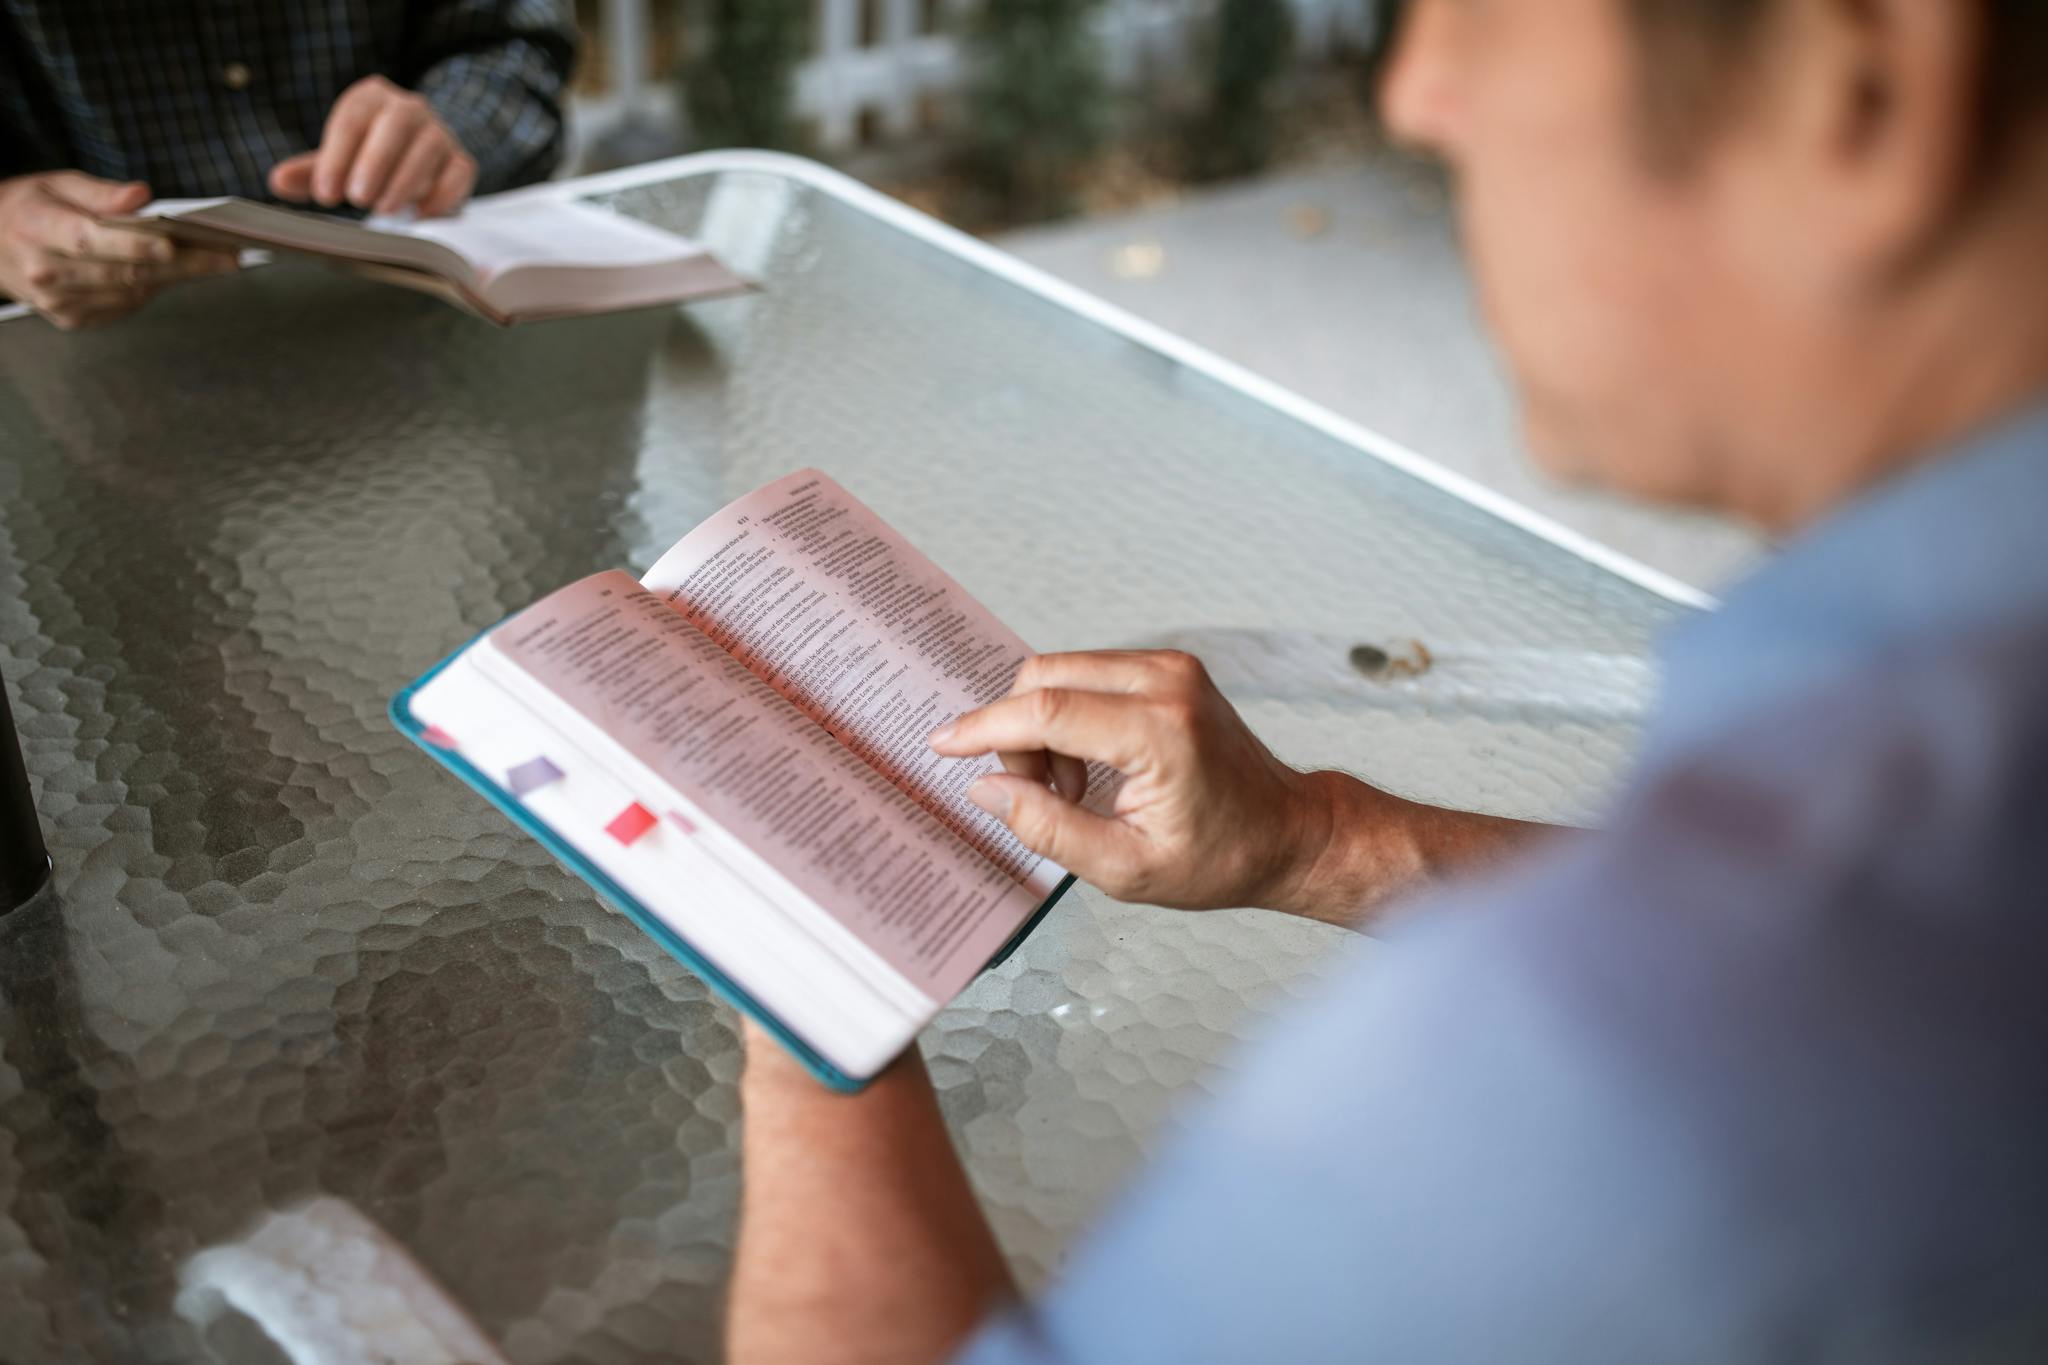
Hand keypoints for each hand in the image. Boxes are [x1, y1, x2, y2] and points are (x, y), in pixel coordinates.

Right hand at [0, 172, 238, 329]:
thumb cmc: (28, 208)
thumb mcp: (55, 184)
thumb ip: (99, 192)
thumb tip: (140, 196)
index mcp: (37, 228)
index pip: (91, 240)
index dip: (135, 244)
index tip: (176, 243)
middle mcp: (46, 272)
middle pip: (124, 271)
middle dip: (183, 264)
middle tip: (228, 256)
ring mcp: (59, 302)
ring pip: (132, 292)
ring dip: (175, 276)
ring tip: (214, 260)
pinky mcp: (73, 319)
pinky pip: (125, 305)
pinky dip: (151, 287)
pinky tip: (171, 271)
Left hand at [268, 75, 477, 217]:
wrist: (419, 155)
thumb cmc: (369, 156)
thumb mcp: (336, 160)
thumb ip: (310, 171)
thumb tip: (278, 181)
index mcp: (370, 98)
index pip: (352, 120)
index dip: (336, 157)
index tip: (325, 194)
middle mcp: (409, 108)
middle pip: (395, 125)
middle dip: (375, 162)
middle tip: (357, 198)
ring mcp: (440, 133)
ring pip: (429, 148)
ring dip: (405, 181)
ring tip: (383, 210)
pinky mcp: (462, 161)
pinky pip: (458, 173)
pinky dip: (441, 196)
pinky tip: (420, 215)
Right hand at [930, 650, 1552, 924]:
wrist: (1286, 831)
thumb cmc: (1218, 858)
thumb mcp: (1125, 871)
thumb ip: (1048, 829)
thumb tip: (987, 789)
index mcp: (1159, 733)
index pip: (1047, 711)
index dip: (984, 727)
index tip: (943, 745)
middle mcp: (1166, 682)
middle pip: (1044, 679)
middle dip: (1017, 734)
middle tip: (1038, 794)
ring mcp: (1170, 667)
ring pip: (1060, 672)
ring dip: (1044, 727)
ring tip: (1074, 788)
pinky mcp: (1168, 666)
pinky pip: (1087, 674)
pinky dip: (1069, 715)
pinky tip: (1092, 766)